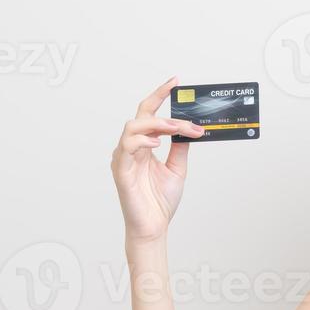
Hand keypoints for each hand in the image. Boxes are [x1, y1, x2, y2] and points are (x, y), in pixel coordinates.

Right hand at [111, 75, 206, 244]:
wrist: (154, 227)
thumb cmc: (160, 202)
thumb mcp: (177, 168)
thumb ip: (180, 147)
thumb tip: (189, 129)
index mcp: (144, 146)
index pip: (150, 114)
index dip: (160, 95)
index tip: (175, 82)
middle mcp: (132, 148)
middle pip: (141, 115)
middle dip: (162, 106)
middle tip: (185, 112)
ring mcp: (124, 158)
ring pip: (133, 127)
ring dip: (157, 124)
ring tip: (175, 128)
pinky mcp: (121, 171)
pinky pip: (127, 148)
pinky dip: (142, 141)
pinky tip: (156, 143)